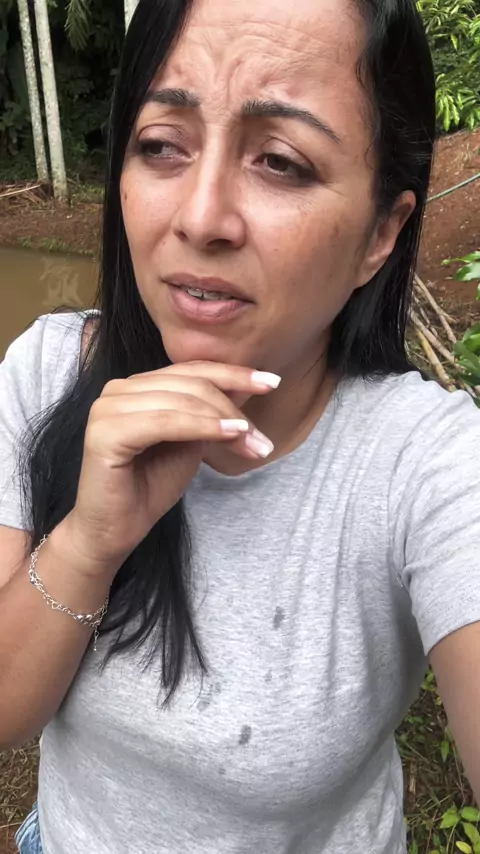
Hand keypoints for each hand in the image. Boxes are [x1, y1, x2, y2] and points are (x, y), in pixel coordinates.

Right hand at [61, 362, 278, 576]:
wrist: (115, 530)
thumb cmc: (150, 487)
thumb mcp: (190, 442)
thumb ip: (209, 414)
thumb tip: (247, 387)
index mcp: (137, 386)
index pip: (192, 369)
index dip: (234, 373)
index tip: (272, 382)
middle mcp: (119, 389)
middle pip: (191, 384)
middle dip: (234, 408)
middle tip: (263, 439)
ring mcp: (108, 408)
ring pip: (182, 401)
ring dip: (225, 421)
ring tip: (254, 444)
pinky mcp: (105, 433)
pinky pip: (165, 422)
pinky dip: (202, 427)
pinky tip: (231, 434)